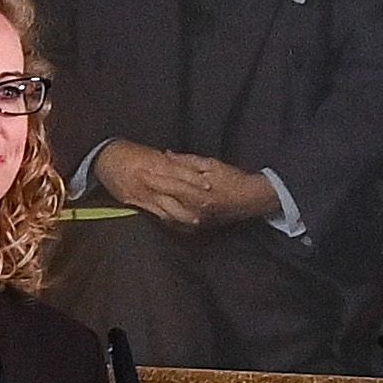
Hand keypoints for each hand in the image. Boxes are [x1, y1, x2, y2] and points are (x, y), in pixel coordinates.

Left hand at [98, 142, 281, 228]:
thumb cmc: (234, 179)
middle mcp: (194, 210)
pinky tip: (151, 211)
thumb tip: (165, 155)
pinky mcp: (197, 227)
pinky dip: (161, 217)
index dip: (152, 178)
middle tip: (130, 184)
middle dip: (146, 193)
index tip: (138, 171)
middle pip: (162, 202)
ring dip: (150, 207)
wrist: (252, 199)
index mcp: (198, 193)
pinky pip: (174, 224)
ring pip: (165, 216)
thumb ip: (187, 161)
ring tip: (135, 198)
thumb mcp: (212, 164)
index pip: (168, 184)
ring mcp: (195, 220)